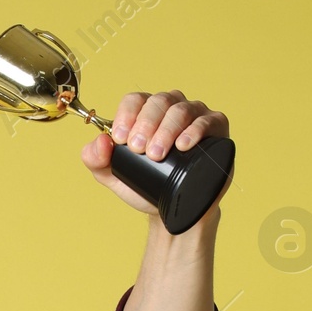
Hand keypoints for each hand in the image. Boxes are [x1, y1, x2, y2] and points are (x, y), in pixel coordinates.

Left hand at [81, 90, 231, 217]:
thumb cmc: (144, 185)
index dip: (126, 115)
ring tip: (157, 154)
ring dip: (166, 130)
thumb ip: (96, 159)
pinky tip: (183, 145)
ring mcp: (195, 116)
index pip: (135, 100)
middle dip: (146, 124)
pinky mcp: (216, 130)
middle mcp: (171, 108)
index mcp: (144, 112)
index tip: (121, 139)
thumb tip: (101, 141)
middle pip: (158, 102)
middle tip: (138, 150)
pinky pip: (207, 121)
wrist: (171, 209)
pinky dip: (194, 131)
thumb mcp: (112, 175)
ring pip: (181, 110)